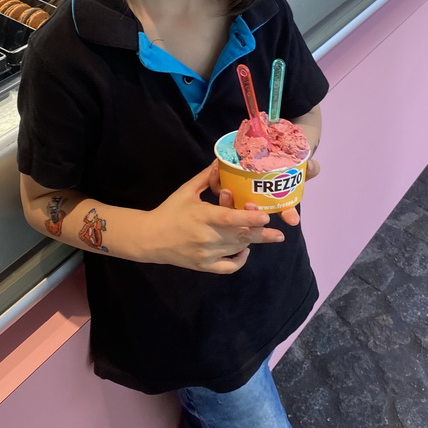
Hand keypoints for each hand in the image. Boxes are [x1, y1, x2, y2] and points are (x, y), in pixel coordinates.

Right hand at [144, 162, 285, 273]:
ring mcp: (206, 254)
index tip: (265, 217)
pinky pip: (228, 267)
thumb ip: (205, 177)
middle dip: (260, 234)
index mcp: (203, 216)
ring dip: (251, 241)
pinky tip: (245, 250)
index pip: (230, 219)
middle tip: (277, 233)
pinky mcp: (204, 266)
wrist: (150, 238)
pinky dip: (240, 260)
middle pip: (240, 237)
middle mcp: (207, 237)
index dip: (250, 219)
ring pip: (237, 249)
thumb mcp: (186, 191)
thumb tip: (221, 161)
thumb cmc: (170, 211)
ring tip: (261, 234)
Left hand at [216, 157, 320, 227]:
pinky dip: (216, 179)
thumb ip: (306, 165)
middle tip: (252, 205)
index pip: (284, 209)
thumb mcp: (297, 159)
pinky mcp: (226, 179)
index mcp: (275, 196)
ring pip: (233, 203)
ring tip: (228, 191)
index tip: (293, 220)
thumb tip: (313, 167)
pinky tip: (217, 168)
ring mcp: (241, 190)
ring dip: (228, 200)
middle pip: (253, 211)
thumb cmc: (285, 154)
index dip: (288, 213)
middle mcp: (257, 197)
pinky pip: (218, 185)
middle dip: (252, 212)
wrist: (271, 138)